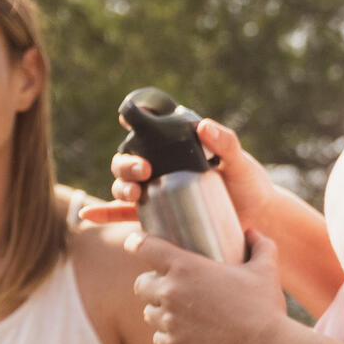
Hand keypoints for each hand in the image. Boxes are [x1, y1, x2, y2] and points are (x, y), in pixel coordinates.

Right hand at [79, 115, 273, 227]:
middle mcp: (161, 165)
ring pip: (123, 184)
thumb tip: (204, 125)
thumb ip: (227, 143)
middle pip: (129, 158)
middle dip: (126, 163)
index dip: (134, 121)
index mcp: (178, 145)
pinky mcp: (154, 214)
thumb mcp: (241, 164)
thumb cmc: (250, 187)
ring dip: (119, 187)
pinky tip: (87, 216)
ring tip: (134, 194)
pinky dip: (103, 213)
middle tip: (143, 170)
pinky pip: (122, 213)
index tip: (127, 122)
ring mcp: (155, 190)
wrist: (256, 222)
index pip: (150, 128)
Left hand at [131, 227, 289, 343]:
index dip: (136, 243)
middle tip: (167, 286)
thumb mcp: (266, 270)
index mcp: (185, 267)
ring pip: (148, 312)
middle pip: (140, 284)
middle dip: (151, 283)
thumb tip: (252, 233)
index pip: (145, 247)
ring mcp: (169, 321)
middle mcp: (170, 292)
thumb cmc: (264, 307)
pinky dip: (166, 335)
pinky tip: (177, 334)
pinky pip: (158, 338)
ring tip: (174, 311)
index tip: (135, 244)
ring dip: (157, 310)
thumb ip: (261, 246)